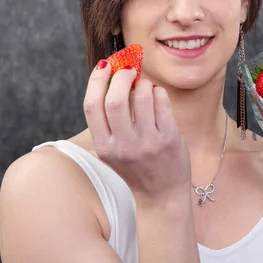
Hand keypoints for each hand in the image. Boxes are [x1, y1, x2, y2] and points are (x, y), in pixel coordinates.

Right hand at [83, 62, 190, 205]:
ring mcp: (148, 143)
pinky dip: (158, 92)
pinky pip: (162, 102)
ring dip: (143, 83)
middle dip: (122, 77)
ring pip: (142, 96)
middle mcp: (124, 146)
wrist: (161, 196)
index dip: (96, 80)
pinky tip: (157, 96)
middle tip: (129, 71)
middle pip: (115, 98)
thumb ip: (110, 120)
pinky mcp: (170, 139)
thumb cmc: (136, 166)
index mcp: (104, 147)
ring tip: (145, 86)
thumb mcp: (114, 149)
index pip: (92, 106)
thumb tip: (111, 75)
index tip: (105, 66)